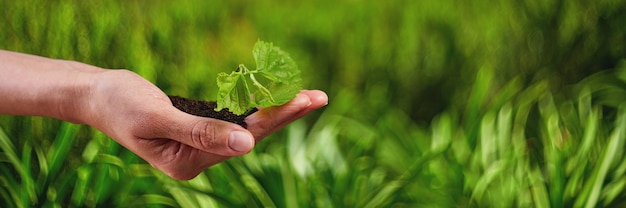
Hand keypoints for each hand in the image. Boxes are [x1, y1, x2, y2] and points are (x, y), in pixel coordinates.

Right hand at [82, 70, 327, 179]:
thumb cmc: (121, 105)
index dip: (275, 117)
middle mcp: (199, 158)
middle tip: (318, 96)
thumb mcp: (158, 118)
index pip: (243, 138)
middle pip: (252, 134)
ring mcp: (200, 145)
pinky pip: (234, 117)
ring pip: (247, 126)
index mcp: (189, 162)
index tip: (304, 100)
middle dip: (285, 113)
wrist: (97, 96)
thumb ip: (201, 132)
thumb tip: (247, 143)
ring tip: (307, 96)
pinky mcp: (199, 129)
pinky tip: (274, 96)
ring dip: (275, 109)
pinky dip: (254, 105)